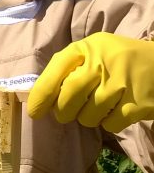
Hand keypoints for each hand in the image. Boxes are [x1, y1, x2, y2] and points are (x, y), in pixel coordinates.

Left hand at [28, 32, 153, 132]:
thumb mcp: (94, 52)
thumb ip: (68, 69)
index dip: (41, 94)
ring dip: (88, 118)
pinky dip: (109, 123)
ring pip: (87, 116)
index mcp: (89, 47)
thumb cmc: (118, 60)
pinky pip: (109, 125)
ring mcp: (123, 83)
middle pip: (69, 97)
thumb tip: (38, 97)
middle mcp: (104, 62)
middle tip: (66, 113)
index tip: (34, 111)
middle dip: (62, 112)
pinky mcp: (137, 103)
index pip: (57, 68)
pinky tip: (117, 109)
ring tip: (99, 106)